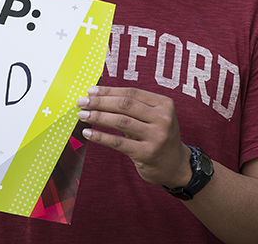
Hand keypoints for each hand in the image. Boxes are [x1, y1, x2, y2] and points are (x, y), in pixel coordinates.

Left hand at [77, 86, 192, 187]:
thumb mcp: (153, 117)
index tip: (90, 91)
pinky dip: (100, 136)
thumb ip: (133, 107)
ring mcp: (156, 136)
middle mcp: (163, 118)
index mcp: (164, 104)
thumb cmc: (158, 136)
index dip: (109, 91)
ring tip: (82, 115)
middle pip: (125, 105)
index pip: (131, 93)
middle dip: (100, 102)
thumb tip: (97, 96)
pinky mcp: (147, 153)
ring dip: (98, 117)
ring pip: (120, 121)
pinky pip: (118, 142)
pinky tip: (87, 133)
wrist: (176, 165)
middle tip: (82, 102)